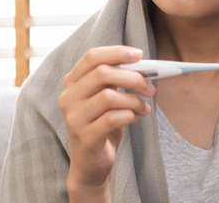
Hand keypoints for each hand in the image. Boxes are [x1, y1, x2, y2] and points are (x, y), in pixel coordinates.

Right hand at [58, 46, 154, 200]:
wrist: (90, 164)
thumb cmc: (101, 126)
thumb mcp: (106, 98)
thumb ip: (116, 80)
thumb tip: (142, 65)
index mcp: (72, 82)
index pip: (92, 57)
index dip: (117, 53)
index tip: (139, 55)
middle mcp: (68, 97)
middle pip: (103, 73)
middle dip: (133, 77)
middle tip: (150, 88)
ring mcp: (74, 117)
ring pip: (109, 96)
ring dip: (134, 100)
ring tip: (143, 108)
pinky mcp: (85, 136)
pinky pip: (113, 118)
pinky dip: (130, 115)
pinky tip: (134, 119)